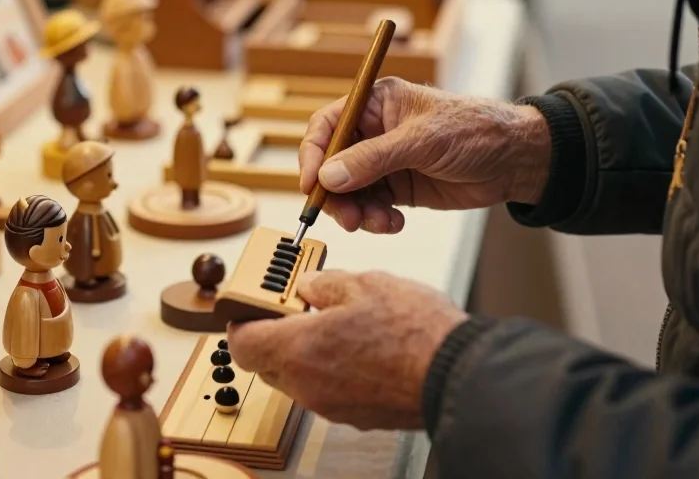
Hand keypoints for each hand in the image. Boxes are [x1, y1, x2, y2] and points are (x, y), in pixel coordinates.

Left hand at [227, 270, 467, 429]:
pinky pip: (326, 389)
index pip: (242, 343)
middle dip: (274, 333)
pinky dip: (330, 367)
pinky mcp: (356, 415)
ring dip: (304, 350)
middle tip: (293, 307)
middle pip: (266, 362)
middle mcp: (308, 385)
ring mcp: (331, 405)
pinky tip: (357, 344)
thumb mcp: (364, 284)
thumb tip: (309, 287)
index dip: (241, 321)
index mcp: (299, 350)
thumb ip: (324, 284)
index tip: (251, 304)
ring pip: (297, 377)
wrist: (457, 374)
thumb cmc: (414, 332)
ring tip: (333, 321)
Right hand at [299, 77, 550, 232]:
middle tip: (347, 218)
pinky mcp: (398, 188)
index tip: (312, 185)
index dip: (313, 154)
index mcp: (376, 104)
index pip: (327, 125)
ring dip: (357, 212)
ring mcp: (385, 162)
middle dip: (335, 193)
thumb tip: (329, 176)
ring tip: (379, 224)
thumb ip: (373, 159)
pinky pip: (371, 207)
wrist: (515, 160)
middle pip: (332, 164)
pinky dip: (376, 220)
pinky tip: (395, 224)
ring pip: (349, 191)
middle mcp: (374, 132)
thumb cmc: (475, 131)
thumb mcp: (422, 141)